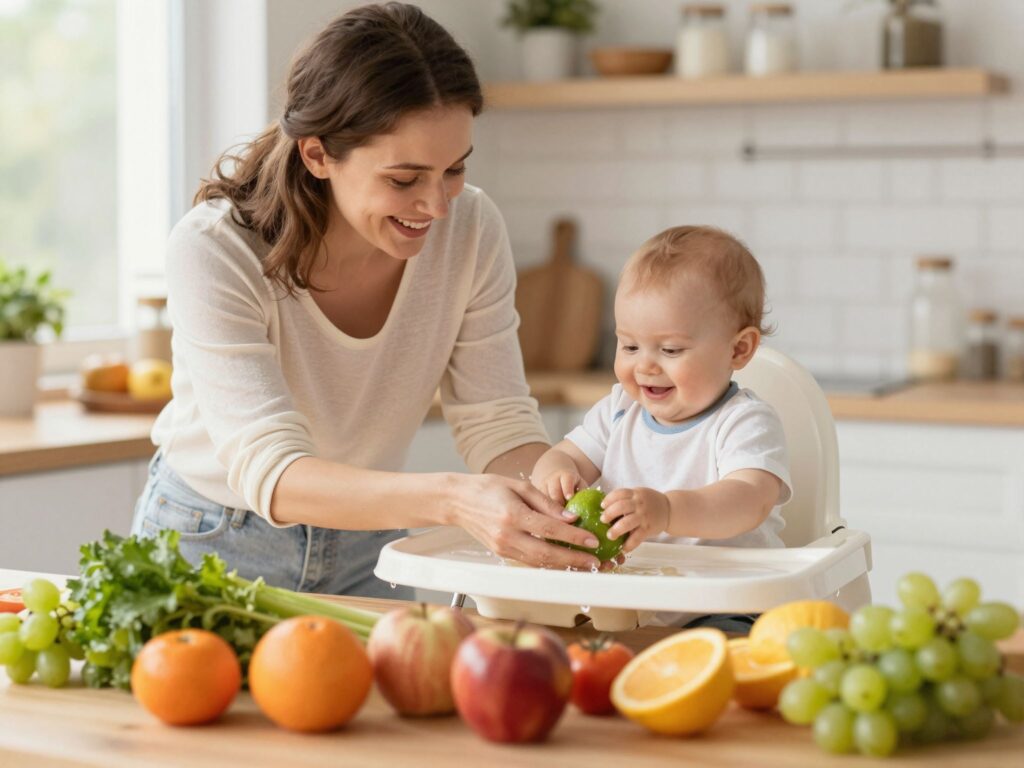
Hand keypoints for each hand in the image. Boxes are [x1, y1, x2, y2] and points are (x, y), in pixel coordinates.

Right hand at [450, 474, 600, 570]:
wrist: (458, 501)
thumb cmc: (488, 488)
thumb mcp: (519, 485)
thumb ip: (546, 502)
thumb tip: (570, 517)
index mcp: (512, 514)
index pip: (549, 529)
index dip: (573, 537)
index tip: (593, 540)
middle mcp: (507, 535)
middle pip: (546, 553)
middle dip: (574, 560)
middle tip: (596, 561)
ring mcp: (503, 548)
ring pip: (539, 563)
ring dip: (565, 566)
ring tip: (586, 565)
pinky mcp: (502, 553)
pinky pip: (530, 562)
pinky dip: (550, 564)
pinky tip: (565, 562)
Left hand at [601, 487, 670, 553]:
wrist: (669, 510)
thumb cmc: (649, 503)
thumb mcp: (638, 495)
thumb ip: (626, 499)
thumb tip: (604, 509)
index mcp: (635, 494)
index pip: (619, 493)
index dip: (608, 499)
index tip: (602, 506)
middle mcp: (639, 504)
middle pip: (621, 506)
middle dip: (609, 514)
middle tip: (603, 520)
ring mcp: (644, 516)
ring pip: (627, 522)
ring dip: (616, 529)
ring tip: (610, 535)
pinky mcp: (648, 528)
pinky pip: (637, 537)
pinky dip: (629, 544)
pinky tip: (623, 548)